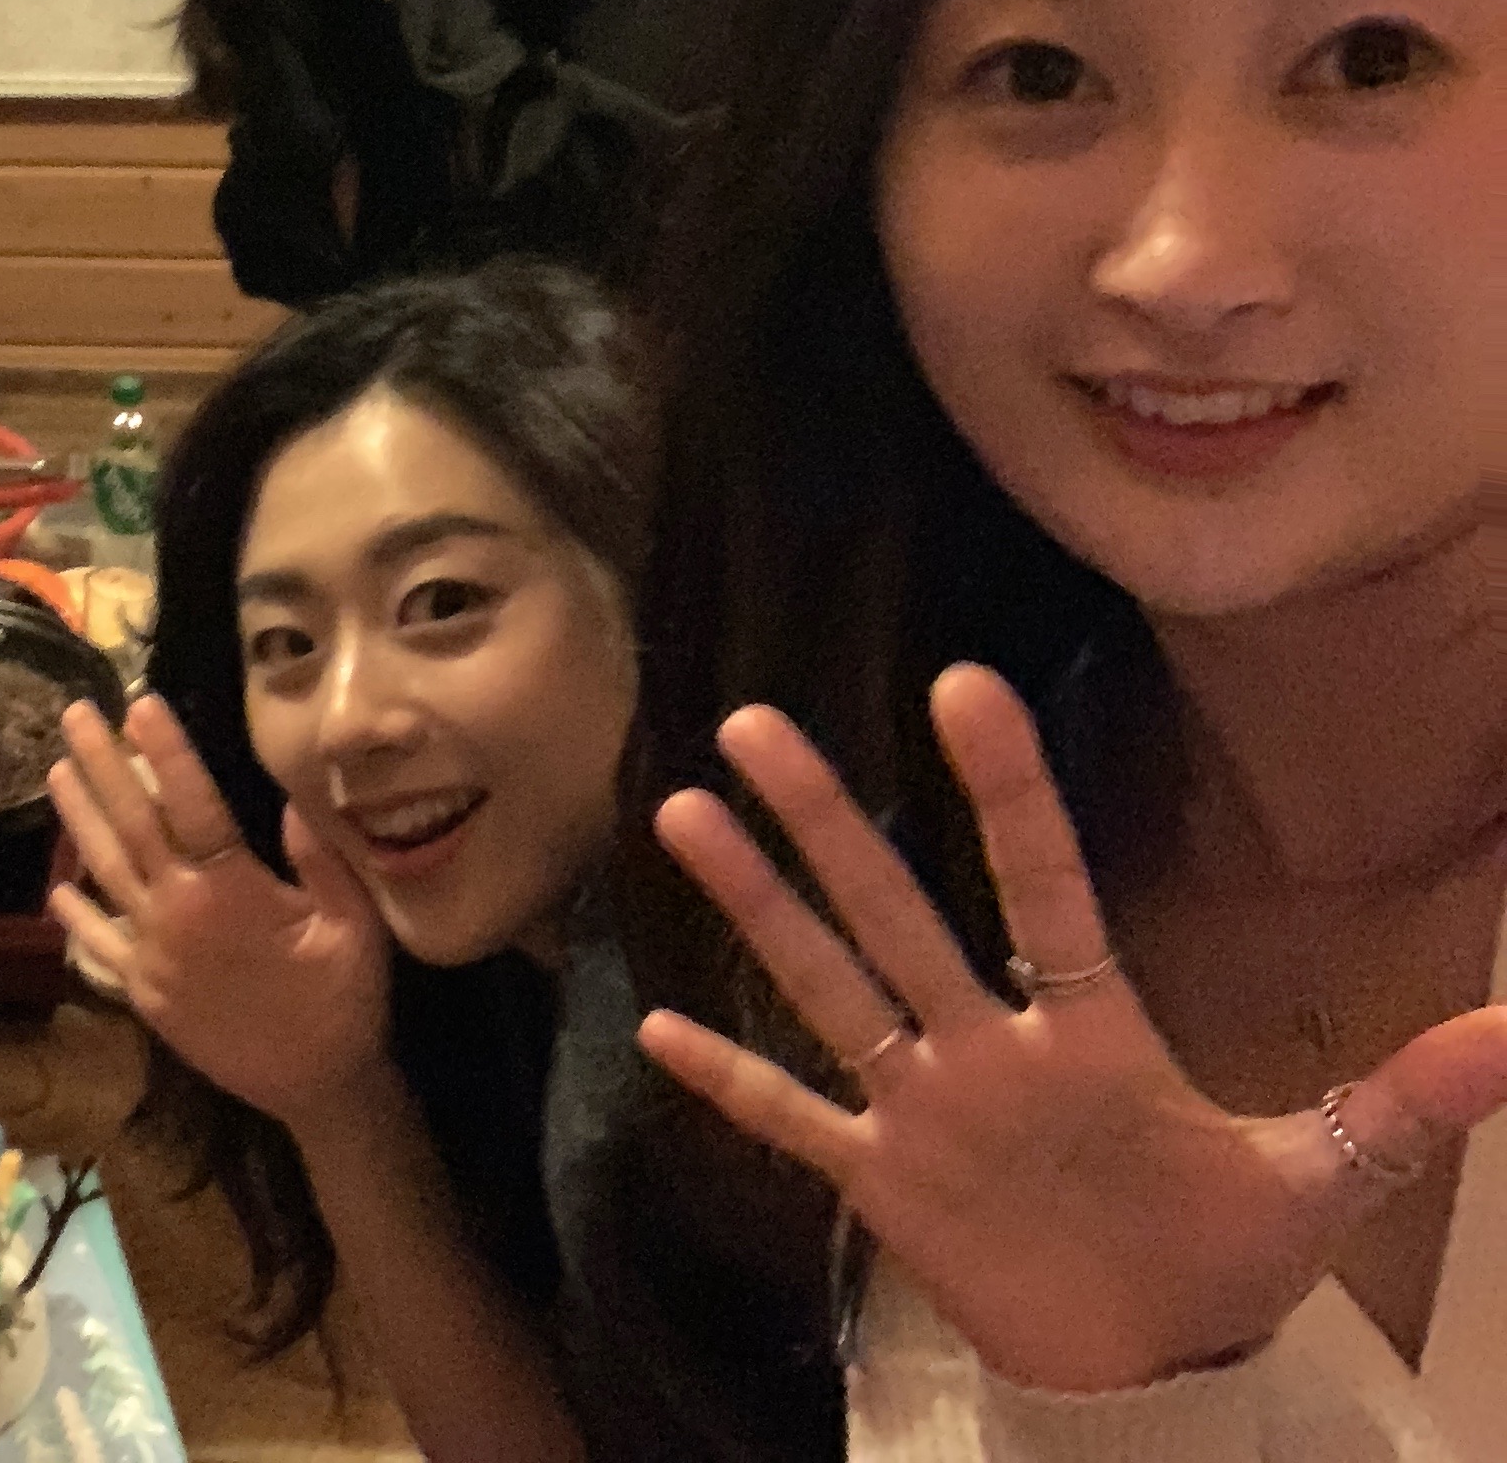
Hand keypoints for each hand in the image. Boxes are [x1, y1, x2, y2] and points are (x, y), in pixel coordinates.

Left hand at [49, 693, 392, 1136]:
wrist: (318, 1091)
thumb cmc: (344, 1001)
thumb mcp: (355, 926)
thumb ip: (320, 859)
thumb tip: (288, 795)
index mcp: (229, 894)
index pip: (189, 804)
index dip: (165, 750)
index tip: (139, 702)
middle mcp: (177, 918)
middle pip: (130, 827)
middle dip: (102, 765)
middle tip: (75, 714)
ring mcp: (151, 957)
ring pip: (104, 874)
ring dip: (79, 820)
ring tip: (55, 770)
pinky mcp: (142, 992)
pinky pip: (98, 946)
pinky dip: (76, 915)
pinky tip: (59, 888)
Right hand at [640, 662, 1506, 1394]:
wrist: (1153, 1365)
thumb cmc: (1225, 1255)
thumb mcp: (1318, 1179)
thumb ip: (1398, 1104)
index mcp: (1087, 1032)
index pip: (1042, 888)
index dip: (1008, 793)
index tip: (965, 685)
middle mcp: (985, 1047)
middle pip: (893, 912)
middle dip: (826, 821)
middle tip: (753, 720)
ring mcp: (924, 1108)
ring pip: (825, 984)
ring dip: (758, 907)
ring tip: (685, 810)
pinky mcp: (884, 1182)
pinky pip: (793, 1121)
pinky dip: (727, 1084)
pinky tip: (653, 1027)